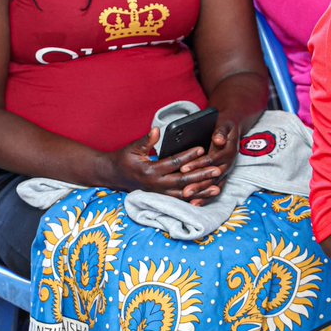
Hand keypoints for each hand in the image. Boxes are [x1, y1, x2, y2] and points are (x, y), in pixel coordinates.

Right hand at [99, 127, 219, 196]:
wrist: (113, 176)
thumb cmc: (124, 160)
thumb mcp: (132, 148)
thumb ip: (146, 141)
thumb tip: (156, 130)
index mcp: (149, 171)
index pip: (173, 163)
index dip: (188, 156)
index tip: (202, 149)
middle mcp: (156, 184)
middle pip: (183, 180)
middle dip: (201, 176)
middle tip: (217, 169)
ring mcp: (159, 193)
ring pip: (183, 194)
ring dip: (201, 191)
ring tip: (217, 188)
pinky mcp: (161, 197)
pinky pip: (180, 200)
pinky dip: (193, 199)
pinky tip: (205, 197)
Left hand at [180, 115, 239, 204]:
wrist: (234, 129)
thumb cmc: (226, 125)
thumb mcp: (224, 125)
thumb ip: (221, 132)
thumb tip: (218, 140)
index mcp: (228, 151)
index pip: (211, 160)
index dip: (197, 164)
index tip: (183, 168)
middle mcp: (229, 163)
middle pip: (212, 176)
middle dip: (198, 184)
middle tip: (184, 191)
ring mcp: (226, 170)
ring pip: (213, 185)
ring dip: (201, 193)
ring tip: (188, 199)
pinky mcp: (223, 175)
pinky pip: (214, 188)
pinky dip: (206, 196)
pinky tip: (195, 203)